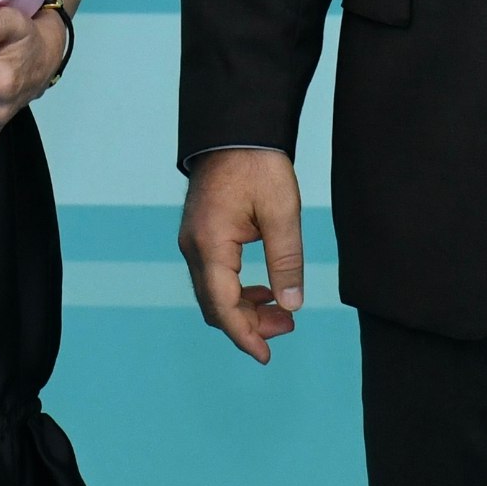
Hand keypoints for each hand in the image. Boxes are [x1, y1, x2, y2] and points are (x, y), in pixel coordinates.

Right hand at [178, 148, 304, 363]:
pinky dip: (238, 291)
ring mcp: (194, 240)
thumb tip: (293, 306)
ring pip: (214, 293)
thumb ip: (286, 261)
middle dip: (249, 325)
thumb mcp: (281, 212)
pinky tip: (265, 291)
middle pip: (215, 305)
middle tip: (288, 328)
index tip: (266, 356)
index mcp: (211, 245)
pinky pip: (214, 276)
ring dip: (245, 309)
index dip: (245, 336)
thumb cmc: (258, 165)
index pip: (223, 306)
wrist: (236, 129)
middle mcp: (194, 247)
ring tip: (283, 312)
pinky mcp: (201, 234)